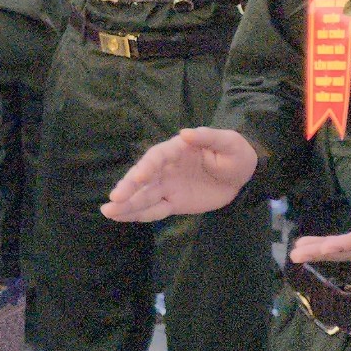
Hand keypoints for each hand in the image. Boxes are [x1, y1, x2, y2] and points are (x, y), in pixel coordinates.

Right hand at [104, 127, 260, 221]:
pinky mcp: (173, 203)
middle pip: (143, 178)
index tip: (139, 177)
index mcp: (176, 150)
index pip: (157, 157)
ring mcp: (167, 187)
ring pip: (144, 197)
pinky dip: (138, 215)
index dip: (147, 166)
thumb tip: (186, 133)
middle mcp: (166, 169)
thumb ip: (208, 137)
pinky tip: (120, 218)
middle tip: (114, 198)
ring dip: (126, 204)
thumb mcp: (228, 142)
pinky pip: (154, 210)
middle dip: (129, 188)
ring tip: (107, 212)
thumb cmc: (234, 152)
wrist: (242, 175)